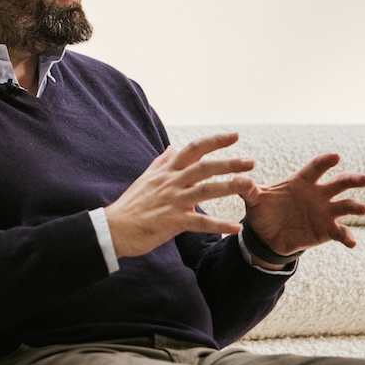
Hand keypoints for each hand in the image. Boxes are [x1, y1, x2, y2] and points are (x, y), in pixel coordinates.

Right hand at [106, 132, 254, 258]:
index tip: (234, 135)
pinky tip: (236, 228)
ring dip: (229, 187)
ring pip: (206, 190)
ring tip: (249, 185)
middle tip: (251, 162)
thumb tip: (172, 148)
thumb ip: (161, 162)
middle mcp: (172, 182)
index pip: (193, 149)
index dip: (215, 141)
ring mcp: (173, 201)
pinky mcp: (173, 221)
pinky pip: (200, 222)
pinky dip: (219, 225)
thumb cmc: (130, 205)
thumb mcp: (145, 178)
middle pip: (204, 167)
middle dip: (229, 163)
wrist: (114, 229)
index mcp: (167, 171)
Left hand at [241, 153, 364, 259]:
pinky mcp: (327, 230)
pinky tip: (352, 242)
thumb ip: (248, 189)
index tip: (335, 156)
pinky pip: (340, 233)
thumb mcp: (254, 200)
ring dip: (355, 206)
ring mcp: (325, 212)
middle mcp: (318, 194)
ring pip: (345, 206)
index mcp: (302, 181)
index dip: (325, 162)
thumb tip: (237, 179)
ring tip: (362, 209)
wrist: (267, 236)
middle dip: (353, 180)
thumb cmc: (264, 210)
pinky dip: (347, 237)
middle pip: (339, 183)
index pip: (316, 168)